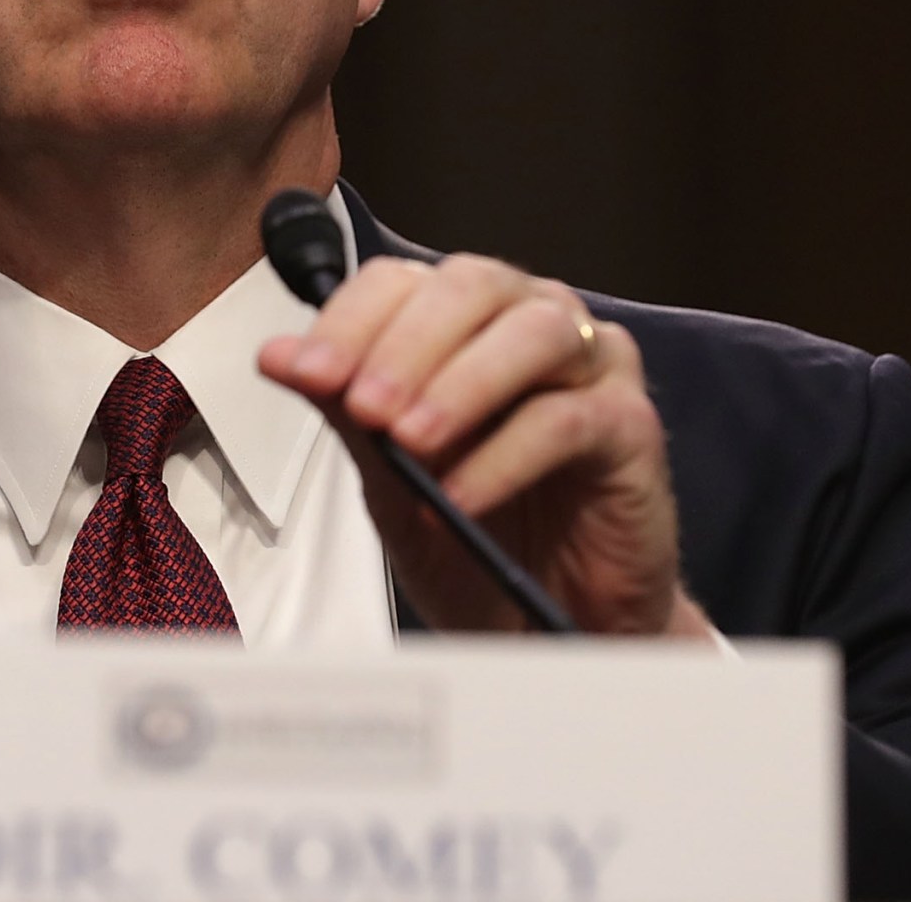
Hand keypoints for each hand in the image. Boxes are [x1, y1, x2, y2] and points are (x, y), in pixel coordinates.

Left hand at [257, 253, 710, 636]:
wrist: (548, 629)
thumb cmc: (474, 540)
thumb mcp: (389, 478)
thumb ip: (343, 412)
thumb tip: (277, 357)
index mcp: (466, 320)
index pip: (402, 281)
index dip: (349, 319)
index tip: (304, 374)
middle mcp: (533, 321)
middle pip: (472, 285)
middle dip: (405, 344)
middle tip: (363, 407)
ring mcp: (593, 367)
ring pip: (532, 334)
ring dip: (460, 384)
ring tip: (409, 442)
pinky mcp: (633, 428)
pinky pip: (569, 419)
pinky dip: (505, 455)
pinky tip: (461, 495)